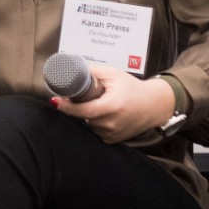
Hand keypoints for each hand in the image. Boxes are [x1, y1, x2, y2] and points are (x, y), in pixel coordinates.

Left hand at [52, 65, 176, 143]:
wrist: (154, 105)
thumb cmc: (133, 88)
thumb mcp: (112, 74)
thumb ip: (91, 72)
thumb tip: (69, 69)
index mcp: (112, 107)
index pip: (83, 110)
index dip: (67, 107)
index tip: (55, 100)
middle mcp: (112, 124)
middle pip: (82, 116)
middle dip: (77, 106)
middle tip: (81, 96)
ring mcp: (112, 134)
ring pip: (86, 123)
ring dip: (85, 114)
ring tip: (98, 103)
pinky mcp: (112, 140)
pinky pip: (94, 130)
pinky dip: (93, 121)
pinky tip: (102, 112)